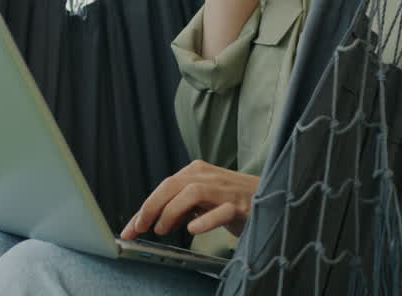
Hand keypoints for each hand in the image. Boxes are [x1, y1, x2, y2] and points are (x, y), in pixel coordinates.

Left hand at [119, 160, 259, 240]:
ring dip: (172, 212)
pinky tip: (193, 230)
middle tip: (139, 229)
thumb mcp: (202, 200)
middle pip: (172, 185)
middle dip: (150, 208)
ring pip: (193, 192)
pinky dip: (205, 220)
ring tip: (163, 230)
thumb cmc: (232, 200)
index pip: (164, 187)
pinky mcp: (242, 205)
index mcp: (197, 171)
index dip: (144, 208)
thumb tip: (155, 220)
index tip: (129, 230)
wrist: (272, 197)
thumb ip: (181, 206)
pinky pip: (222, 210)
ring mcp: (226, 189)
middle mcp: (209, 175)